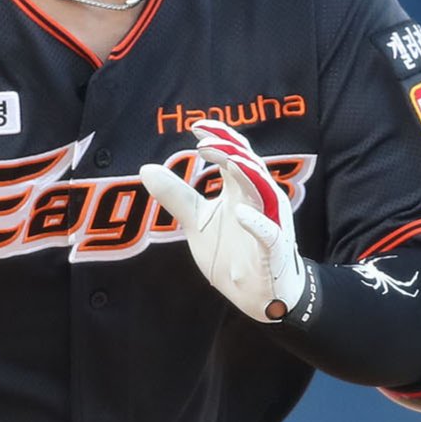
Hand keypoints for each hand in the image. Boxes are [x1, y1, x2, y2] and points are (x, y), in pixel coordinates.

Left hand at [141, 119, 311, 322]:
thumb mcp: (197, 221)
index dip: (220, 137)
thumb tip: (147, 168)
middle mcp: (259, 199)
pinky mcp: (274, 250)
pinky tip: (240, 213)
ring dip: (245, 172)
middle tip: (204, 139)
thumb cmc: (233, 253)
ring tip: (225, 158)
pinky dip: (257, 222)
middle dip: (229, 148)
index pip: (235, 154)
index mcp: (242, 190)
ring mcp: (269, 222)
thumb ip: (176, 196)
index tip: (196, 126)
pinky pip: (269, 233)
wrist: (257, 295)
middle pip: (249, 164)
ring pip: (263, 189)